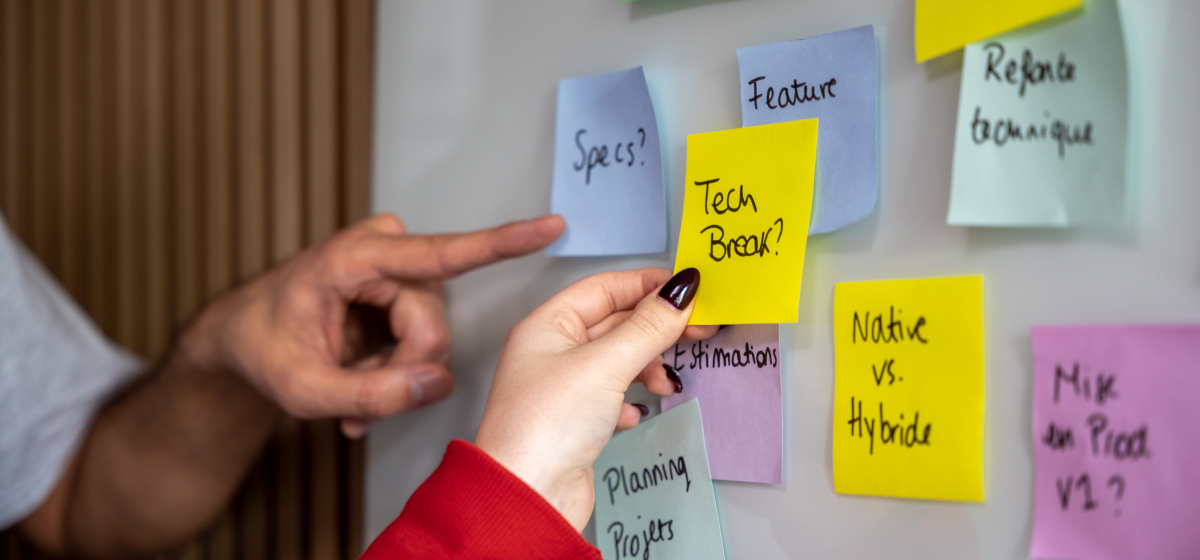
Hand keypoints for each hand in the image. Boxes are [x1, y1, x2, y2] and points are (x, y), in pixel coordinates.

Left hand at [178, 212, 563, 436]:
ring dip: (397, 373)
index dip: (501, 243)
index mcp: (353, 258)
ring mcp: (395, 270)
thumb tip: (438, 384)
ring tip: (354, 389)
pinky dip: (397, 369)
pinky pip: (423, 338)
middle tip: (358, 403)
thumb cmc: (261, 349)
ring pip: (431, 336)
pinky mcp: (402, 289)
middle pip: (431, 325)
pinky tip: (364, 382)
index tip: (548, 226)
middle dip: (402, 371)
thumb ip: (371, 395)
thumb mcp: (302, 390)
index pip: (440, 252)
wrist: (241, 339)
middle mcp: (382, 252)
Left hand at [474, 268, 715, 530]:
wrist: (527, 498)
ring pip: (618, 362)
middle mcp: (551, 353)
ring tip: (664, 382)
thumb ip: (647, 328)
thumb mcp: (604, 366)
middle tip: (698, 329)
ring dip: (647, 367)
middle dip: (656, 328)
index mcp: (546, 326)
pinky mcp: (575, 423)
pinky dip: (630, 402)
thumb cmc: (542, 429)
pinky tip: (634, 412)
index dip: (647, 285)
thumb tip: (678, 293)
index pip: (604, 288)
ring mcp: (563, 390)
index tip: (687, 289)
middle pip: (615, 324)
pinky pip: (613, 398)